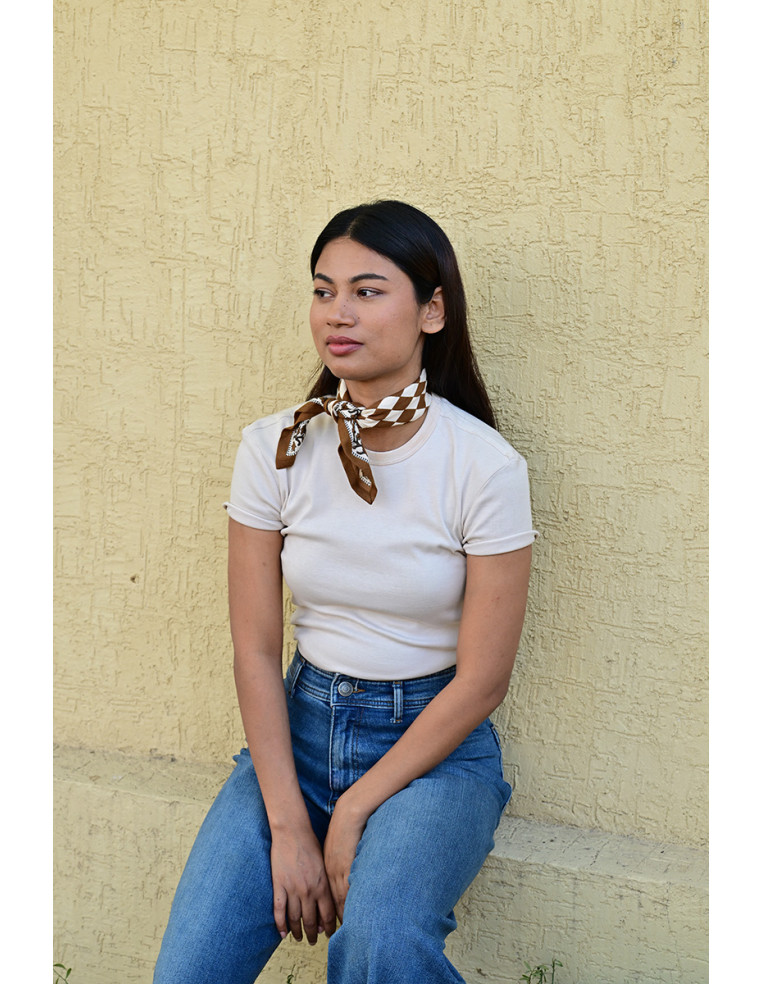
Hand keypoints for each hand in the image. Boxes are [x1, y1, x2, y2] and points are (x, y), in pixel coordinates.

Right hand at [270, 826, 336, 943]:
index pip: (328, 914)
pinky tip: (282, 934)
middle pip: (311, 920)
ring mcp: (292, 889)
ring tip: (299, 938)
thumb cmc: (311, 845)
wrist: (293, 832)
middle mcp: (308, 891)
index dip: (329, 927)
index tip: (329, 934)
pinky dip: (280, 925)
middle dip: (313, 934)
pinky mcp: (279, 885)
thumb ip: (326, 884)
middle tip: (313, 941)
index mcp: (322, 885)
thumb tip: (326, 905)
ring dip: (298, 931)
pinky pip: (279, 910)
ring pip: (295, 918)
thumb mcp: (324, 864)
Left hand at [323, 797, 367, 921]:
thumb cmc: (343, 828)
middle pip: (328, 901)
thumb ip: (336, 860)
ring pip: (336, 899)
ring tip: (340, 931)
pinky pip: (347, 890)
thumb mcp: (335, 846)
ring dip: (338, 916)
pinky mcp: (348, 866)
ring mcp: (339, 869)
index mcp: (326, 867)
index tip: (325, 924)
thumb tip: (340, 868)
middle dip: (327, 919)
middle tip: (327, 935)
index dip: (324, 910)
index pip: (324, 895)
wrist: (348, 814)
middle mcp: (330, 872)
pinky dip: (347, 904)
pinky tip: (350, 914)